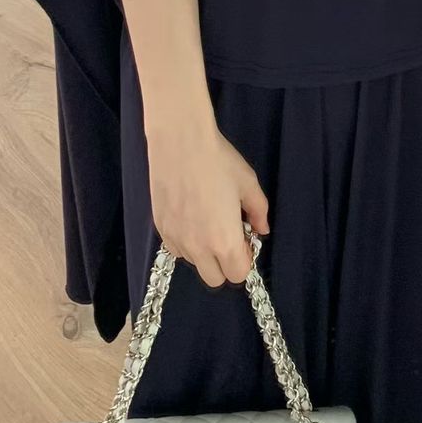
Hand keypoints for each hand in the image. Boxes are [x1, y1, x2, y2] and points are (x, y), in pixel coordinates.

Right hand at [147, 123, 269, 288]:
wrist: (179, 143)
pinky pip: (177, 250)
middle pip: (215, 279)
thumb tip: (261, 230)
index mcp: (224, 241)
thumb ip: (259, 212)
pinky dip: (186, 242)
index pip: (238, 275)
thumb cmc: (219, 161)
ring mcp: (176, 240)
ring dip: (204, 253)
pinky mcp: (160, 229)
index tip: (244, 239)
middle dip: (225, 264)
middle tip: (227, 235)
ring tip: (207, 221)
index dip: (245, 259)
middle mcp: (198, 248)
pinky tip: (190, 216)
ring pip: (194, 264)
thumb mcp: (248, 184)